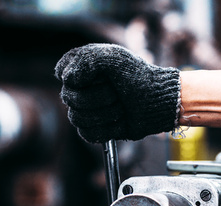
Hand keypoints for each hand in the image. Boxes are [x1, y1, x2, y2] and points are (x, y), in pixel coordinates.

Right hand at [54, 44, 181, 142]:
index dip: (84, 78)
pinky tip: (120, 120)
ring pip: (78, 118)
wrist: (156, 101)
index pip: (65, 76)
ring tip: (121, 106)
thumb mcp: (111, 57)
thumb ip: (83, 60)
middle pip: (70, 99)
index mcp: (79, 68)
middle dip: (100, 97)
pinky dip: (108, 128)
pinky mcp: (93, 128)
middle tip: (117, 92)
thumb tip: (66, 79)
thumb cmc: (136, 75)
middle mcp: (78, 88)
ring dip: (106, 113)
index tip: (104, 75)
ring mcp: (85, 109)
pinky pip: (87, 133)